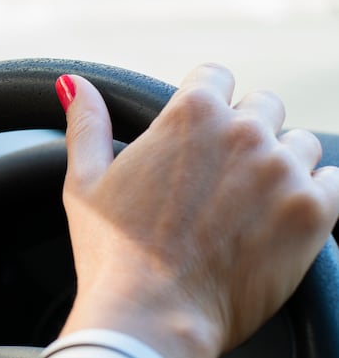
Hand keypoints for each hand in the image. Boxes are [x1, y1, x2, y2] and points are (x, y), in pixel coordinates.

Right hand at [55, 64, 338, 357]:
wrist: (152, 315)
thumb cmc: (113, 250)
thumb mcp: (87, 180)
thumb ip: (87, 124)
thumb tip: (75, 84)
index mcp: (190, 113)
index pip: (216, 75)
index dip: (205, 101)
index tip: (198, 133)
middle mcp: (243, 131)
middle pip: (263, 106)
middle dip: (245, 130)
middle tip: (220, 175)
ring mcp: (283, 171)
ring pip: (300, 143)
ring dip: (280, 162)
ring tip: (249, 203)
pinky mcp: (313, 213)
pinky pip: (332, 181)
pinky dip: (313, 194)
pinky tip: (280, 217)